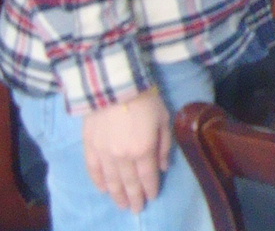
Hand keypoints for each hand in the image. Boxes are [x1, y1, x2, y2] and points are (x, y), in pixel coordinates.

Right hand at [82, 88, 170, 212]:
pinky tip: (103, 190)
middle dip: (134, 198)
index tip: (151, 198)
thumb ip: (163, 146)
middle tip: (136, 209)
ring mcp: (104, 153)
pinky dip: (98, 181)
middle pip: (129, 183)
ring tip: (121, 205)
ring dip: (117, 195)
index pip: (148, 177)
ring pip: (111, 181)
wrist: (115, 86)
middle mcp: (123, 156)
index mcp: (143, 150)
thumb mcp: (164, 120)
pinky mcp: (90, 147)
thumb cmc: (145, 100)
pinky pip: (93, 170)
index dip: (150, 189)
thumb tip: (163, 167)